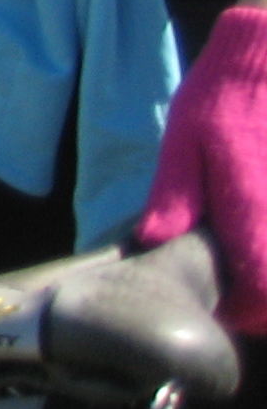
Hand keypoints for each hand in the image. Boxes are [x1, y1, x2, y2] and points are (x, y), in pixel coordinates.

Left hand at [136, 5, 266, 331]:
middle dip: (258, 302)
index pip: (261, 290)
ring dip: (266, 277)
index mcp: (251, 208)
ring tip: (239, 269)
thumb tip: (153, 241)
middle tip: (228, 293)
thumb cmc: (223, 97)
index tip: (219, 308)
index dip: (244, 311)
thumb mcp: (185, 139)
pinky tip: (253, 238)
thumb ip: (175, 193)